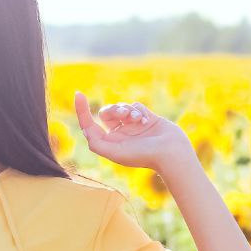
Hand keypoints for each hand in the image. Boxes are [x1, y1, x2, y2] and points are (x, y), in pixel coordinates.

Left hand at [73, 91, 194, 173]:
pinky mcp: (146, 118)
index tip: (78, 94)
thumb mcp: (115, 153)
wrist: (171, 152)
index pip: (90, 125)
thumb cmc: (143, 155)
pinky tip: (147, 121)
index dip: (82, 110)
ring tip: (138, 119)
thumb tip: (85, 129)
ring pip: (122, 107)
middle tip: (124, 115)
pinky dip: (140, 111)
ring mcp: (133, 125)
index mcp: (110, 143)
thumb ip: (97, 143)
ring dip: (128, 110)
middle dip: (114, 110)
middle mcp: (120, 134)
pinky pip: (136, 106)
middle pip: (106, 112)